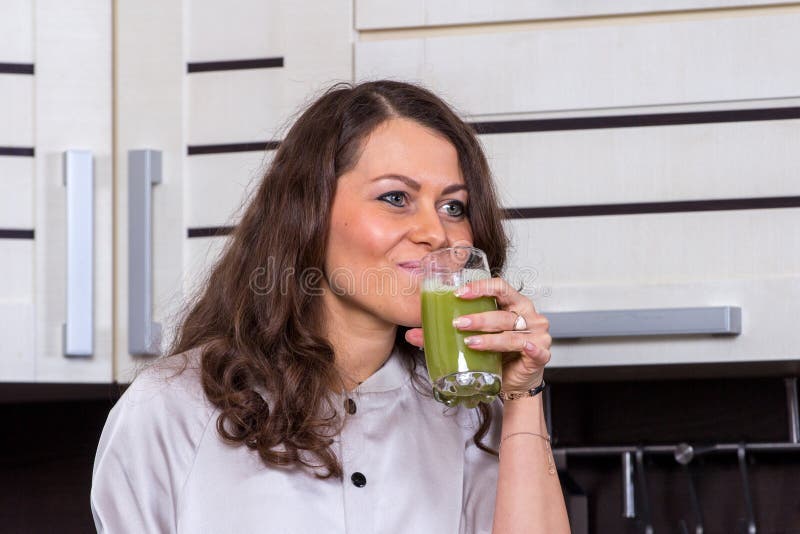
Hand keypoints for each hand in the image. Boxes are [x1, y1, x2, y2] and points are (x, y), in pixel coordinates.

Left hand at [404, 277, 550, 392]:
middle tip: (458, 323)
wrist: (514, 381)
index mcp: (513, 303)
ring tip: (470, 342)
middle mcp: (528, 314)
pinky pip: (531, 348)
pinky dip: (523, 347)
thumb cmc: (496, 354)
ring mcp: (537, 333)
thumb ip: (445, 334)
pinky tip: (516, 349)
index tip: (459, 294)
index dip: (480, 287)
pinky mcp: (541, 353)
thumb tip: (411, 335)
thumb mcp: (473, 338)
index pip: (499, 286)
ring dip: (490, 337)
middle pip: (503, 312)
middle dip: (479, 317)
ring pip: (512, 332)